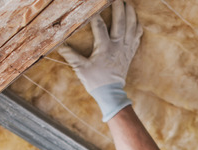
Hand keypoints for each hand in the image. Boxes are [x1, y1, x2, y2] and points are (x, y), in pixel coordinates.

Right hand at [58, 1, 142, 120]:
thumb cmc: (95, 81)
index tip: (94, 7)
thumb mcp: (81, 69)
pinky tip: (136, 20)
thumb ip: (71, 56)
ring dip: (131, 15)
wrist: (111, 93)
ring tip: (128, 4)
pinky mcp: (130, 53)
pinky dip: (137, 28)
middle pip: (120, 23)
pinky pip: (137, 37)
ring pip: (132, 28)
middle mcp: (118, 46)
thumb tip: (60, 45)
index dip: (96, 16)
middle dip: (119, 9)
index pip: (100, 27)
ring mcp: (126, 49)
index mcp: (105, 48)